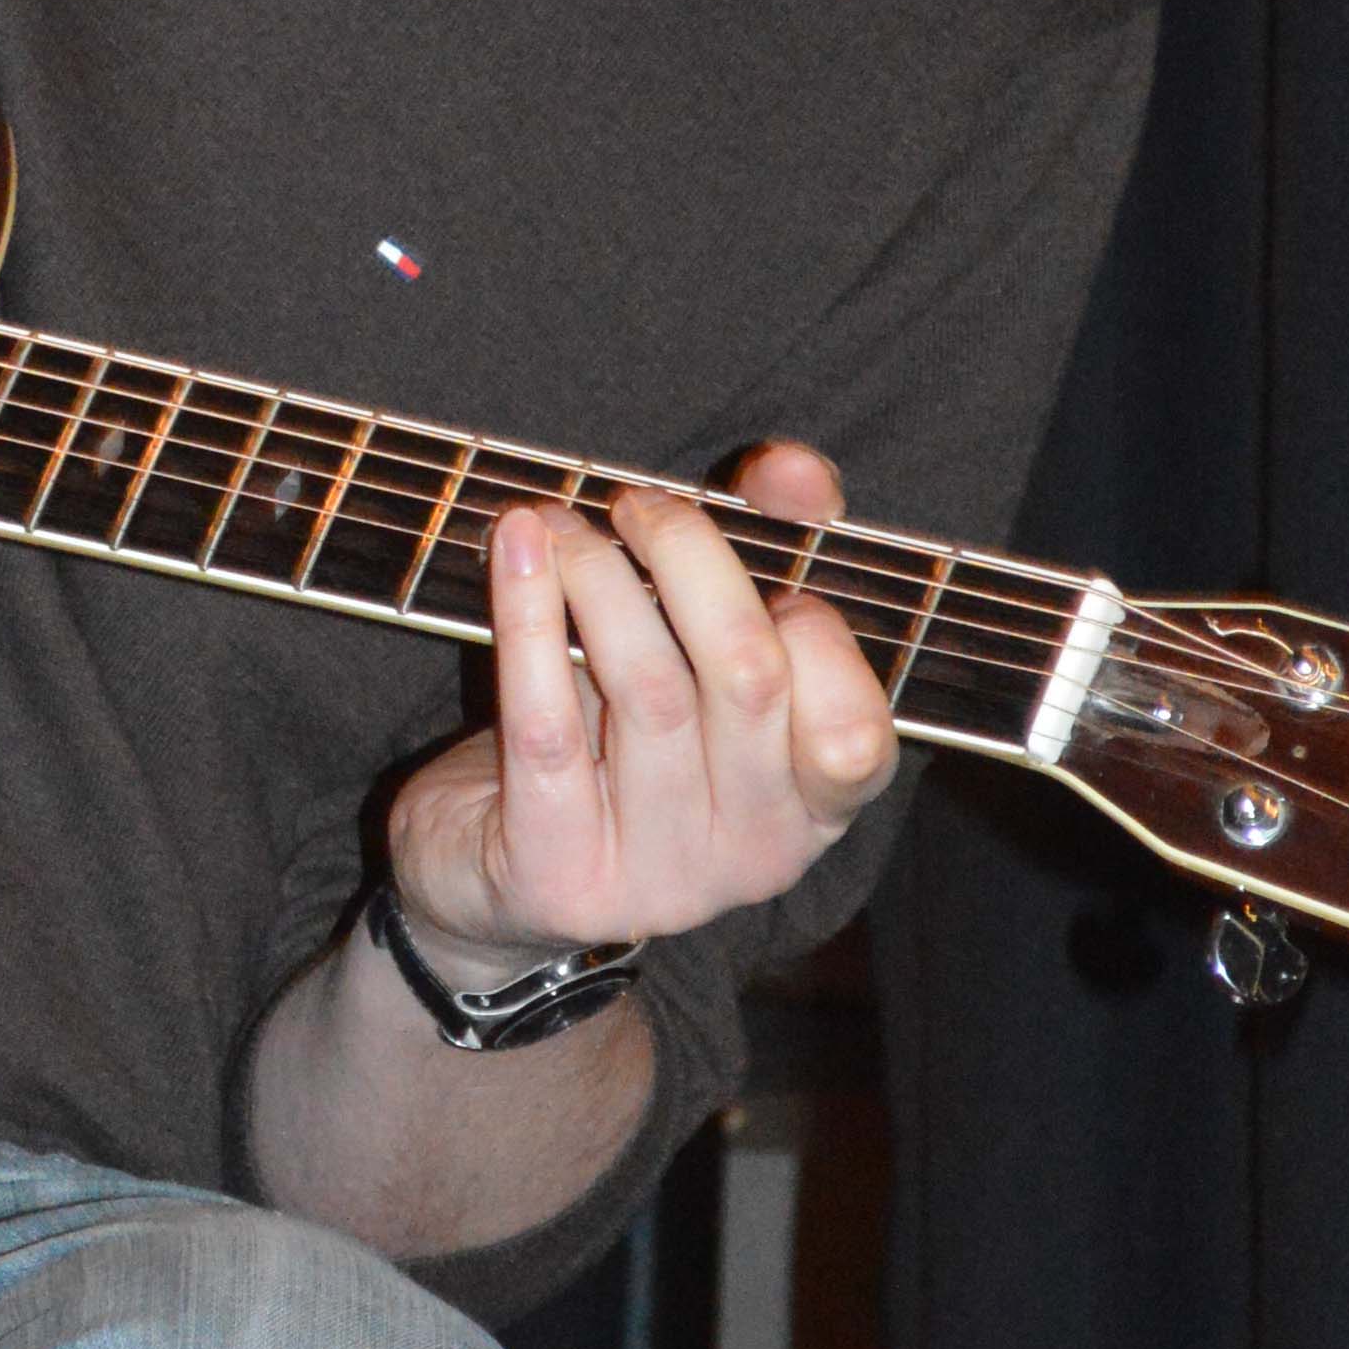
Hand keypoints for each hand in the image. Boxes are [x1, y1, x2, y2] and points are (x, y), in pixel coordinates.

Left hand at [380, 440, 897, 967]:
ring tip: (560, 523)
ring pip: (647, 691)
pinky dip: (529, 619)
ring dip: (599, 578)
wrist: (490, 875)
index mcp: (814, 811)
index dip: (817, 626)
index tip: (762, 559)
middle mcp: (754, 855)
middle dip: (691, 560)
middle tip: (638, 506)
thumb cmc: (614, 744)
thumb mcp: (699, 658)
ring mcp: (658, 877)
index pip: (858, 726)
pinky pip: (546, 727)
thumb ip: (775, 553)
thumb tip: (789, 471)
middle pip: (749, 678)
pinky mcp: (558, 873)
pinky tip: (516, 552)